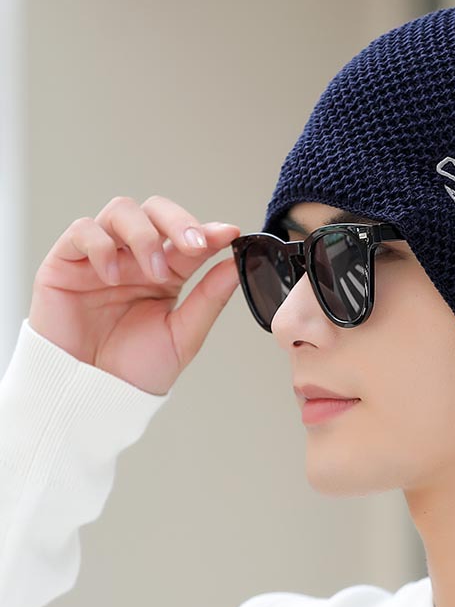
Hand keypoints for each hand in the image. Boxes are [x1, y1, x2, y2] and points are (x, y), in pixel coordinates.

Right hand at [28, 195, 242, 394]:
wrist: (92, 396)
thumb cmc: (135, 369)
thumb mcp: (183, 335)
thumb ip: (209, 298)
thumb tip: (236, 264)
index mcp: (167, 272)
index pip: (188, 237)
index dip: (208, 231)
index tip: (229, 233)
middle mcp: (135, 258)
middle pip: (156, 210)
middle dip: (178, 221)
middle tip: (193, 246)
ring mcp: (101, 257)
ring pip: (122, 210)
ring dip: (145, 236)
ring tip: (154, 273)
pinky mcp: (66, 263)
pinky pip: (82, 231)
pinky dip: (102, 246)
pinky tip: (113, 276)